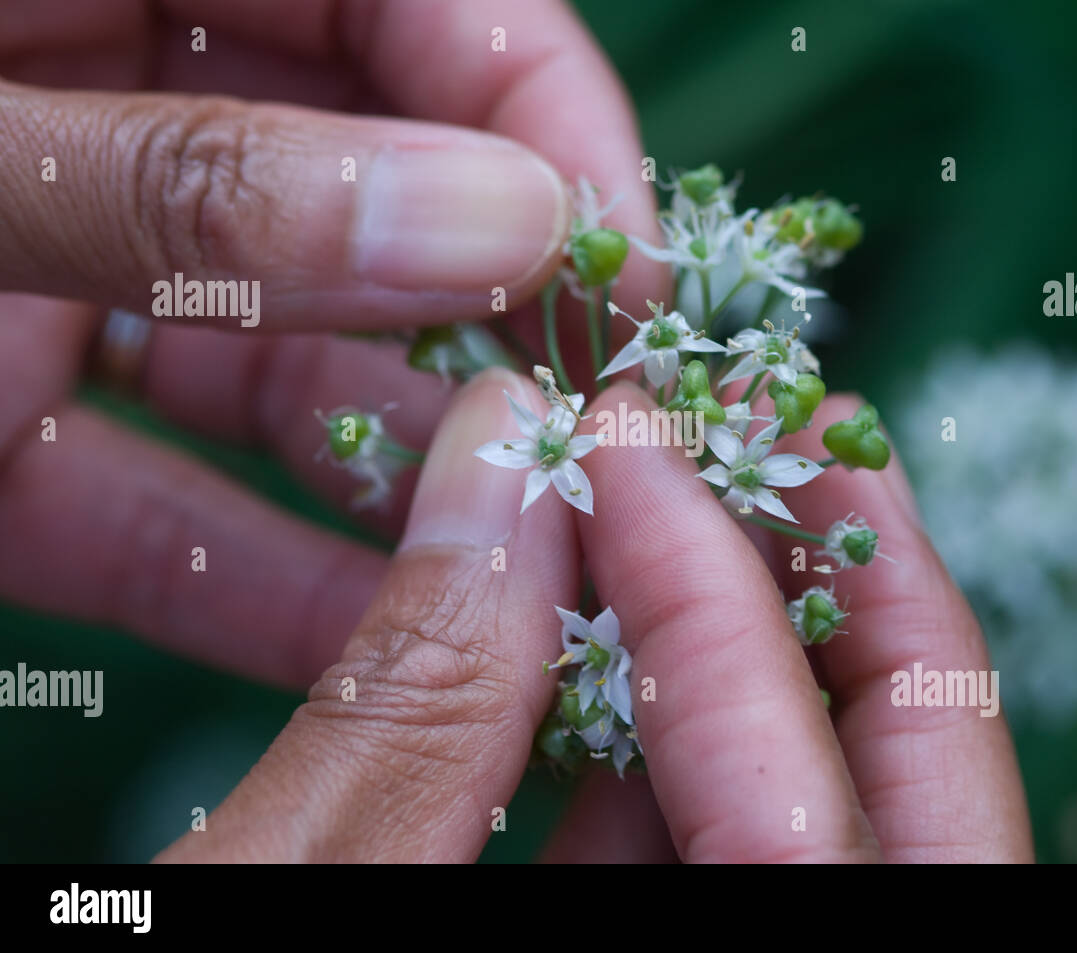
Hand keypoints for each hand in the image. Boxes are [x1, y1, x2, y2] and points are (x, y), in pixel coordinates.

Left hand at [0, 0, 664, 685]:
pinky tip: (372, 642)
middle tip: (603, 415)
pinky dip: (251, 578)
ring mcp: (60, 284)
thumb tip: (504, 225)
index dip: (536, 107)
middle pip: (367, 185)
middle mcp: (108, 126)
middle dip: (495, 308)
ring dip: (406, 461)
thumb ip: (208, 192)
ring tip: (529, 536)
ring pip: (280, 363)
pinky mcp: (9, 432)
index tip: (623, 264)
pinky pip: (159, 499)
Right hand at [158, 371, 1032, 862]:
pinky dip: (666, 724)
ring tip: (702, 479)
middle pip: (898, 813)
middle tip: (787, 422)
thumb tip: (502, 457)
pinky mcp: (639, 951)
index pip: (805, 831)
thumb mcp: (289, 904)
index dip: (724, 602)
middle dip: (841, 597)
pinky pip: (708, 847)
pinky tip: (609, 614)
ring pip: (805, 816)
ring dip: (752, 635)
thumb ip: (415, 706)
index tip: (640, 432)